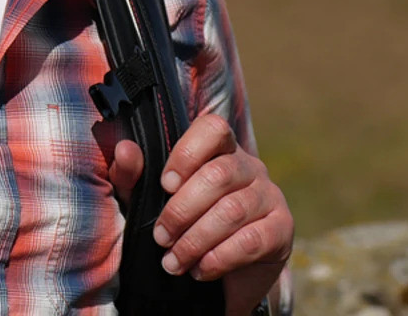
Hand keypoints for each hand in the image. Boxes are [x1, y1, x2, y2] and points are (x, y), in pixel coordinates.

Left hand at [107, 112, 291, 308]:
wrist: (223, 279)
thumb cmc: (183, 228)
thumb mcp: (150, 202)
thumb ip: (133, 177)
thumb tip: (125, 150)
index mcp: (220, 151)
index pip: (213, 129)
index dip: (187, 153)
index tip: (165, 184)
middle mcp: (250, 167)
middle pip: (218, 175)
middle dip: (182, 210)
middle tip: (161, 237)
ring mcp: (270, 197)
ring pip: (233, 210)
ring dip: (196, 240)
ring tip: (173, 261)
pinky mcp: (281, 230)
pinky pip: (251, 241)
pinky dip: (218, 258)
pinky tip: (200, 270)